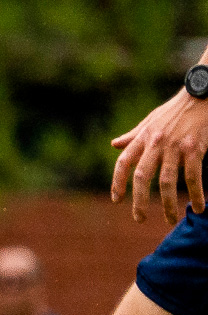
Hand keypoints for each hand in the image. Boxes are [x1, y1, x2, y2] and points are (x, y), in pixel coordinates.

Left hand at [112, 88, 207, 223]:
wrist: (201, 95)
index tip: (116, 199)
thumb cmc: (175, 110)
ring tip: (170, 219)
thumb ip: (133, 135)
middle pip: (142, 176)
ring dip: (168, 204)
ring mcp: (176, 147)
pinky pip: (193, 177)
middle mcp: (156, 143)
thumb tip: (115, 144)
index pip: (123, 162)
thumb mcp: (150, 120)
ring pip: (167, 181)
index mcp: (143, 137)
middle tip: (139, 218)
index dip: (117, 182)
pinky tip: (199, 206)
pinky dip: (196, 194)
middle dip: (139, 201)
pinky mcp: (195, 149)